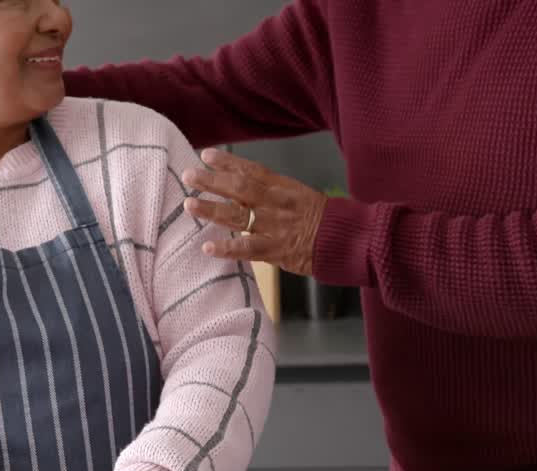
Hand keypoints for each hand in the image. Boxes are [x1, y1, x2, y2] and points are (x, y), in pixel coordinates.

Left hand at [181, 148, 327, 276]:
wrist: (347, 240)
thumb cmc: (322, 219)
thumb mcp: (299, 195)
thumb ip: (272, 191)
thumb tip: (243, 184)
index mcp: (283, 187)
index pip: (251, 170)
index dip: (228, 162)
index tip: (206, 154)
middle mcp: (276, 203)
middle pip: (240, 188)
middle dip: (213, 181)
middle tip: (189, 175)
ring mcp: (275, 226)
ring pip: (239, 216)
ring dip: (212, 209)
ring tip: (189, 204)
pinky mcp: (277, 250)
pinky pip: (248, 249)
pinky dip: (227, 248)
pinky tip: (208, 247)